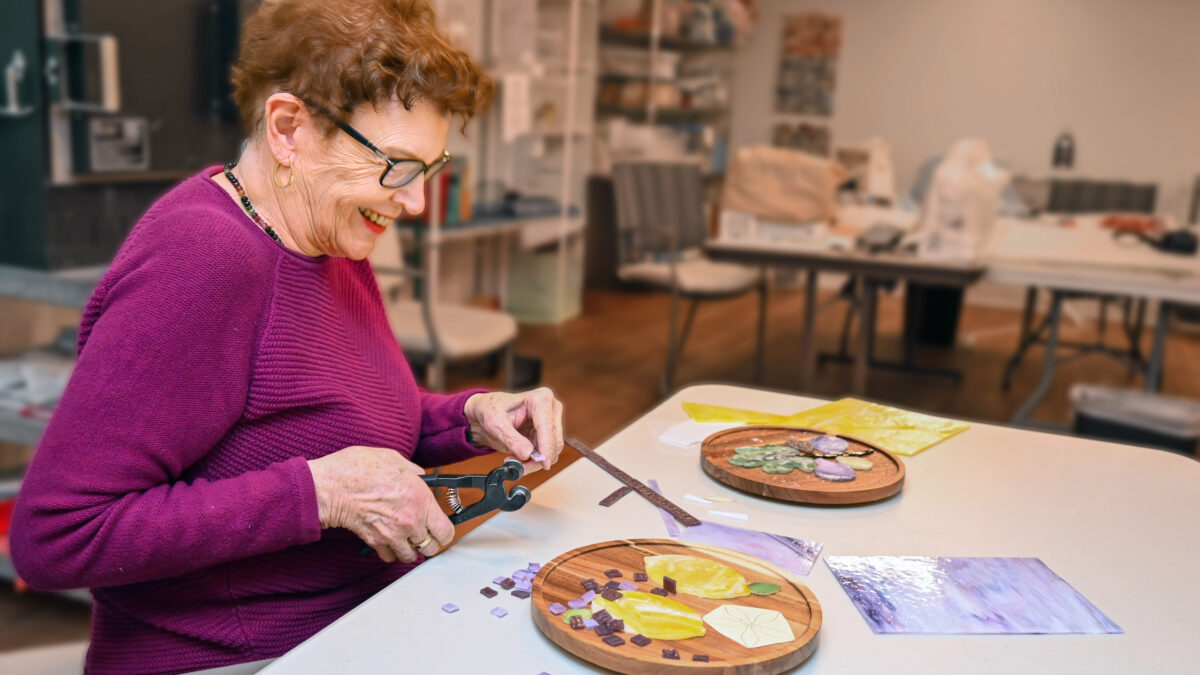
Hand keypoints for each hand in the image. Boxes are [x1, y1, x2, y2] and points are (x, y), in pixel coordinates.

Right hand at [307, 446, 452, 562]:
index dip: (443, 530)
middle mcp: (411, 521)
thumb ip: (414, 472)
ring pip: (410, 556)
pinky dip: (390, 552)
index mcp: (421, 499)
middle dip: (428, 542)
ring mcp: (393, 535)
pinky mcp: (375, 543)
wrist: (331, 486)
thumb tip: (420, 477)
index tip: (439, 527)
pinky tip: (388, 540)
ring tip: (404, 537)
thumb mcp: (395, 459)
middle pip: (431, 548)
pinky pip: (390, 557)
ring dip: (409, 548)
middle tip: (422, 533)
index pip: (446, 531)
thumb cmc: (359, 469)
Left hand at [464, 388, 563, 472]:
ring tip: (513, 462)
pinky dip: (534, 462)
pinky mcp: (546, 435)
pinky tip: (519, 460)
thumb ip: (512, 439)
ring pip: (552, 450)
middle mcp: (550, 409)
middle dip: (538, 458)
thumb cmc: (490, 409)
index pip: (547, 426)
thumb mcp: (496, 424)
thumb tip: (527, 454)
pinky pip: (546, 454)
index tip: (544, 463)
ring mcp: (551, 422)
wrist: (486, 411)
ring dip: (535, 462)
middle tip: (519, 466)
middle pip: (554, 440)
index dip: (547, 446)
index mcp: (540, 398)